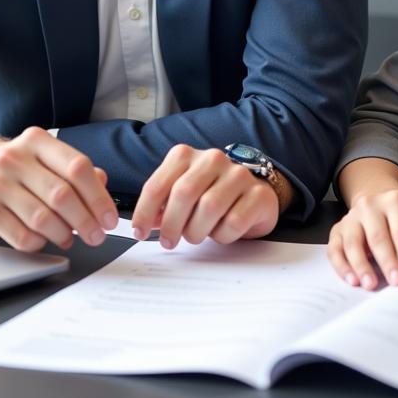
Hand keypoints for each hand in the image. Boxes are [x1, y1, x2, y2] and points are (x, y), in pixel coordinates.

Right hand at [0, 127, 117, 251]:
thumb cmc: (24, 168)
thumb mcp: (49, 159)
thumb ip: (78, 171)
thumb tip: (103, 187)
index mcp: (37, 141)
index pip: (77, 167)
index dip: (98, 197)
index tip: (110, 218)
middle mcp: (14, 158)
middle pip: (61, 195)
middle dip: (86, 221)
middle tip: (97, 236)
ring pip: (42, 219)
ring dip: (64, 234)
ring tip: (71, 237)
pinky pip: (21, 236)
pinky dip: (40, 243)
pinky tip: (45, 239)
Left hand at [131, 145, 279, 247]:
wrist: (253, 194)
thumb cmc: (211, 195)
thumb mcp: (182, 195)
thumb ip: (162, 205)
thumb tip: (143, 224)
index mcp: (186, 156)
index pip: (157, 184)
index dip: (144, 211)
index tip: (139, 231)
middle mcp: (212, 159)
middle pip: (183, 193)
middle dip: (171, 224)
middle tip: (168, 241)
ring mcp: (238, 174)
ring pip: (209, 207)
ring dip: (197, 231)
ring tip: (196, 234)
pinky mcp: (257, 194)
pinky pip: (233, 221)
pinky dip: (222, 235)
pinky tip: (221, 231)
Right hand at [327, 189, 397, 289]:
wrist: (377, 206)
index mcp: (395, 201)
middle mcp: (370, 205)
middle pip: (377, 236)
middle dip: (387, 262)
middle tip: (395, 282)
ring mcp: (351, 217)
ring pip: (353, 243)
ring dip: (362, 266)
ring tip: (371, 284)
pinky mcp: (337, 230)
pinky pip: (335, 249)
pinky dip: (342, 267)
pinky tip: (352, 280)